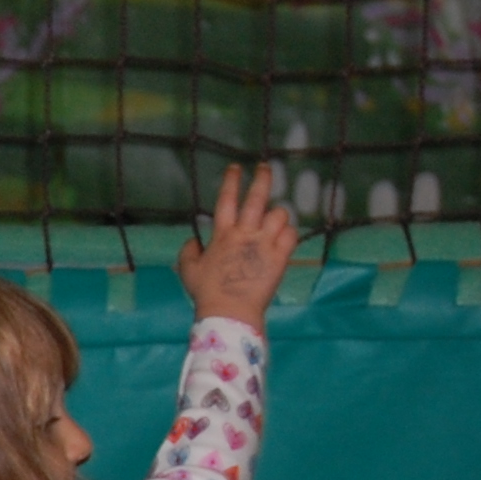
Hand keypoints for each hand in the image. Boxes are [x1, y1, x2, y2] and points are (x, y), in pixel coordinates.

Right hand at [176, 166, 298, 327]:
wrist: (229, 312)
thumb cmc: (207, 293)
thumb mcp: (188, 271)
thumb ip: (189, 251)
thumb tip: (193, 240)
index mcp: (222, 235)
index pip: (226, 200)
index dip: (231, 181)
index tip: (236, 168)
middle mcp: (245, 233)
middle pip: (257, 198)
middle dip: (262, 179)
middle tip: (265, 168)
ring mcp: (265, 243)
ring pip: (279, 214)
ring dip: (277, 216)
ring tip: (273, 223)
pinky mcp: (280, 256)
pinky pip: (292, 234)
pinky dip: (289, 234)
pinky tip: (283, 239)